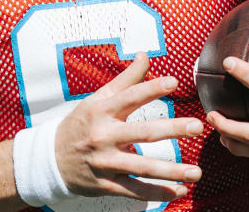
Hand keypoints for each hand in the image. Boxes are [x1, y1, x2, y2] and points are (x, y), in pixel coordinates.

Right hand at [54, 52, 203, 201]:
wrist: (50, 159)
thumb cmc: (80, 124)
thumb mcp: (97, 99)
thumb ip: (125, 80)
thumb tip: (145, 55)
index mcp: (102, 111)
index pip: (129, 97)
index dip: (151, 88)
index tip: (173, 82)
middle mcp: (103, 136)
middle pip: (143, 133)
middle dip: (172, 129)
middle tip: (197, 126)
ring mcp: (105, 162)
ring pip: (142, 167)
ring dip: (172, 170)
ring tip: (196, 172)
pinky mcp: (106, 184)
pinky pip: (135, 190)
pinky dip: (158, 193)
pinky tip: (178, 190)